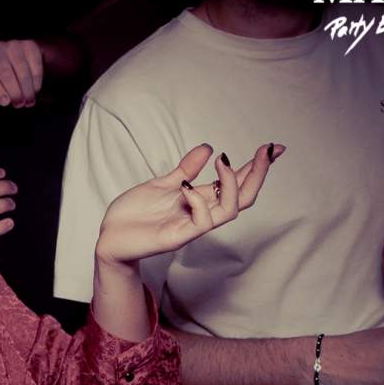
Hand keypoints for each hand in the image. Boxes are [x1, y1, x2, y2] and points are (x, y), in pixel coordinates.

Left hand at [0, 39, 42, 107]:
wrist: (15, 58)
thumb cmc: (0, 77)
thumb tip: (5, 101)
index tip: (5, 102)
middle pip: (5, 72)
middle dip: (14, 91)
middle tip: (20, 104)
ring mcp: (13, 45)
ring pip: (21, 69)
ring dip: (27, 88)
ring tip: (29, 101)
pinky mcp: (29, 45)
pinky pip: (34, 64)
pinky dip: (36, 79)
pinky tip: (36, 89)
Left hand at [94, 143, 282, 265]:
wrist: (109, 237)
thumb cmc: (133, 214)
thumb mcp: (161, 184)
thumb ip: (185, 169)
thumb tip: (209, 147)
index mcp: (199, 200)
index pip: (236, 184)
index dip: (256, 167)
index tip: (273, 147)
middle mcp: (201, 213)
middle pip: (243, 198)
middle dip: (258, 173)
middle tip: (266, 151)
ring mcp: (191, 226)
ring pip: (230, 210)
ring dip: (233, 183)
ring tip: (223, 161)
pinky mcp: (177, 237)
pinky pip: (202, 222)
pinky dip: (198, 200)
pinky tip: (186, 187)